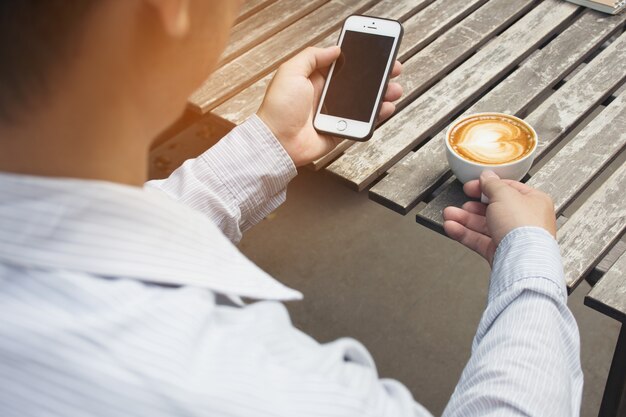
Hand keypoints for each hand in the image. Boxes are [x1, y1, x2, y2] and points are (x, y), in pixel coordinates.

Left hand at [257, 46, 402, 166]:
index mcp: (316, 79)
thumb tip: (334, 49)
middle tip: (393, 70)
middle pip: (359, 82)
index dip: (361, 59)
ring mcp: (335, 114)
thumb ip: (312, 57)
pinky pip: (363, 122)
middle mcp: (327, 95)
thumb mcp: (290, 72)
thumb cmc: (278, 109)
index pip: (344, 65)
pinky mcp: (341, 130)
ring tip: (393, 89)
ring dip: (382, 94)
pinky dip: (377, 115)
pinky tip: (386, 107)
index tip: (377, 52)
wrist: (277, 141)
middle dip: (378, 76)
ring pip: (365, 102)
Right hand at [443, 170, 556, 264]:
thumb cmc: (524, 228)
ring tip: (448, 215)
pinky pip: (479, 240)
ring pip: (483, 226)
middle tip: (460, 203)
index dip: (487, 186)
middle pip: (493, 209)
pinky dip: (464, 234)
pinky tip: (451, 227)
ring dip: (464, 219)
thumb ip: (492, 184)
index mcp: (533, 202)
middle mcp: (524, 221)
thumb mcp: (504, 195)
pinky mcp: (500, 253)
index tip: (471, 186)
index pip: (508, 190)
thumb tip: (487, 176)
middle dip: (471, 206)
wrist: (523, 261)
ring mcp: (512, 238)